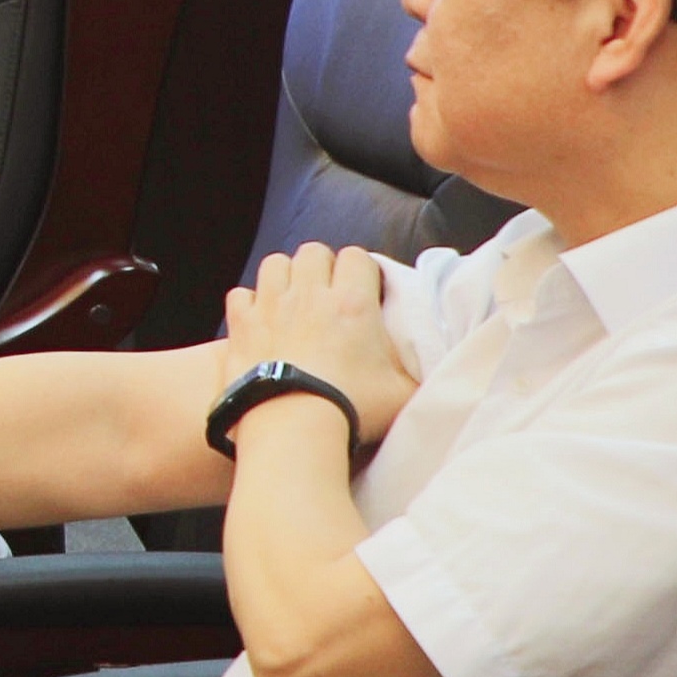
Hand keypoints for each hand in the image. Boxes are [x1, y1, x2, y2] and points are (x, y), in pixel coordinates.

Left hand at [221, 246, 420, 445]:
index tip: (365, 289)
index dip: (362, 269)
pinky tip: (259, 320)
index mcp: (352, 303)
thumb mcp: (403, 394)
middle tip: (329, 291)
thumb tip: (437, 370)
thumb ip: (418, 373)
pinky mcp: (241, 325)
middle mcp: (309, 295)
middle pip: (314, 251)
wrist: (293, 425)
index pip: (357, 257)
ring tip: (294, 298)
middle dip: (323, 265)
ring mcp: (270, 306)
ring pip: (275, 263)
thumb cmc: (352, 409)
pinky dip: (249, 303)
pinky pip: (240, 294)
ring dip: (285, 275)